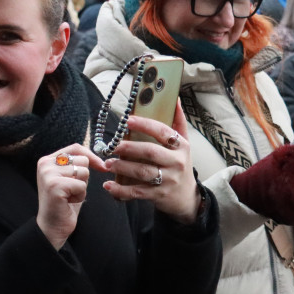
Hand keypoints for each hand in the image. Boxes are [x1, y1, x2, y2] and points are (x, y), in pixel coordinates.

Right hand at [36, 145, 106, 250]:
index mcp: (47, 160)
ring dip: (82, 187)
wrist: (53, 226)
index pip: (75, 148)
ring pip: (84, 172)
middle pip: (82, 160)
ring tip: (69, 196)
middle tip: (71, 190)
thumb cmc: (64, 203)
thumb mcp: (70, 179)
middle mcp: (45, 164)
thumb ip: (77, 165)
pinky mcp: (54, 186)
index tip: (102, 166)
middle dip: (84, 177)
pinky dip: (80, 196)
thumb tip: (101, 157)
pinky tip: (69, 202)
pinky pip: (81, 185)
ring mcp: (48, 174)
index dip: (91, 156)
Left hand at [102, 103, 199, 223]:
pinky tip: (108, 186)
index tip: (127, 120)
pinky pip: (137, 192)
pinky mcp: (158, 195)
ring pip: (142, 172)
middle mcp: (176, 162)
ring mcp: (168, 180)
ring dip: (122, 167)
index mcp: (181, 146)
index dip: (144, 125)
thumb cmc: (180, 164)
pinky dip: (121, 190)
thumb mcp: (184, 143)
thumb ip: (178, 121)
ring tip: (108, 163)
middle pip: (150, 152)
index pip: (162, 131)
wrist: (186, 197)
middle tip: (112, 146)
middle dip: (129, 147)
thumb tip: (174, 97)